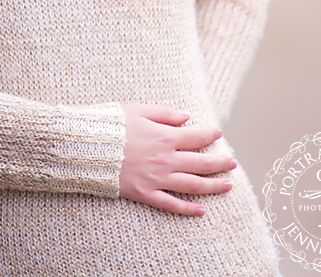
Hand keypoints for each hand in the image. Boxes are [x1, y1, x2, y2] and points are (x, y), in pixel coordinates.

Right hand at [119, 104, 236, 214]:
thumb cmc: (111, 125)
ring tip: (227, 186)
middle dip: (219, 163)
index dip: (209, 135)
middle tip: (233, 163)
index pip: (195, 137)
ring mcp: (156, 179)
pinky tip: (200, 210)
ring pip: (191, 185)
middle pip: (200, 163)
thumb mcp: (138, 110)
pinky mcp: (145, 193)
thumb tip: (186, 117)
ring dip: (211, 186)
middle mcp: (165, 160)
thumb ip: (164, 114)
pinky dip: (187, 209)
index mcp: (164, 137)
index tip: (218, 133)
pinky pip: (170, 204)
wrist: (88, 147)